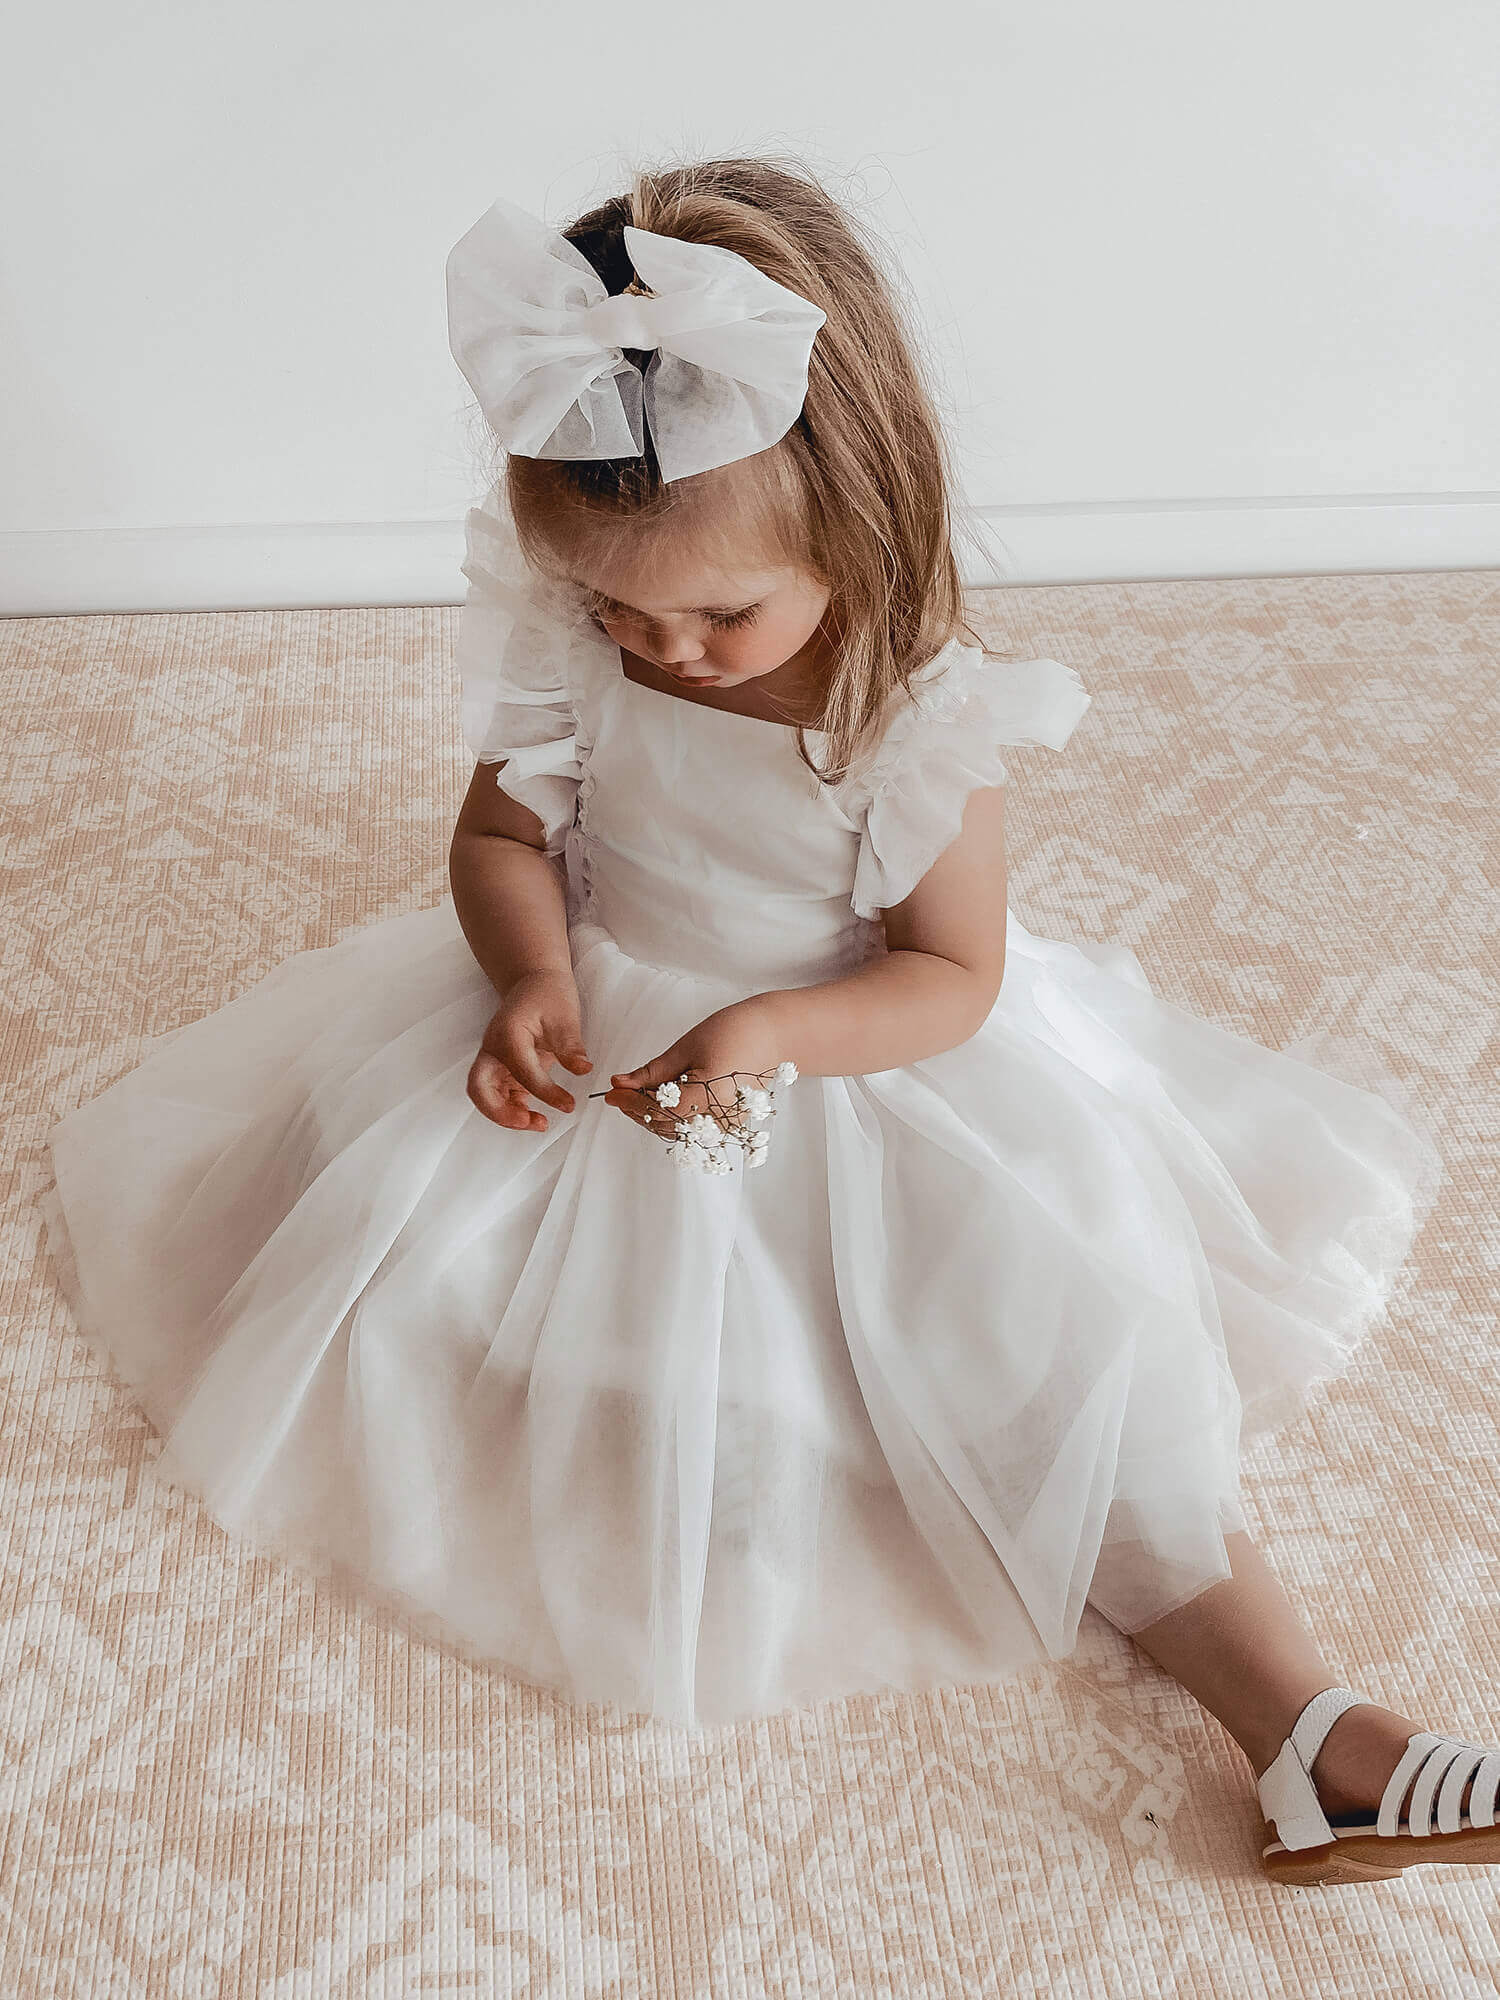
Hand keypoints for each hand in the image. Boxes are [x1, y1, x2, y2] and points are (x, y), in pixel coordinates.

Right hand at [468, 970, 591, 1130]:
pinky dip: (512, 1109)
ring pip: (486, 1095)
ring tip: (538, 1123)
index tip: (568, 1104)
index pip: (522, 1071)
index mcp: (507, 1035)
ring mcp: (495, 1060)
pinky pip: (499, 1094)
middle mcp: (493, 1049)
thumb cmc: (548, 994)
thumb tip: (583, 1070)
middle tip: (528, 1122)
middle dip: (499, 1111)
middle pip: (480, 1088)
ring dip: (505, 1115)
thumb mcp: (565, 1017)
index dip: (546, 1092)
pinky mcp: (503, 1068)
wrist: (536, 982)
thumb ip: (571, 1046)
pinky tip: (535, 1114)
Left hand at [601, 1000, 789, 1146]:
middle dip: (638, 1110)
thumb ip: (652, 1072)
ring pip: (678, 1131)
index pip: (657, 1110)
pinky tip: (663, 1101)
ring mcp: (728, 1124)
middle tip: (620, 1092)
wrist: (774, 1034)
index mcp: (709, 1094)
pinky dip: (674, 1118)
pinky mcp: (731, 1124)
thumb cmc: (735, 1031)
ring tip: (640, 1094)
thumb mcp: (686, 1047)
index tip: (611, 1094)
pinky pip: (694, 1129)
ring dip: (654, 1117)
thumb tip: (620, 1084)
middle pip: (665, 1125)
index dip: (630, 1104)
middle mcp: (720, 1116)